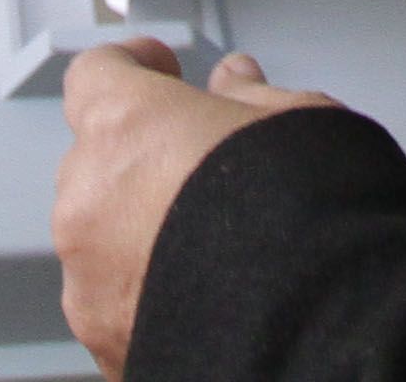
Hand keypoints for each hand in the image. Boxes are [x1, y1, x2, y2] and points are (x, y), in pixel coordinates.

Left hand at [56, 43, 338, 378]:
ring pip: (98, 234)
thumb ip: (251, 96)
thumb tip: (235, 84)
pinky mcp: (103, 338)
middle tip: (204, 170)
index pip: (96, 74)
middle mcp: (89, 198)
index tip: (159, 71)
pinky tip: (201, 294)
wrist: (317, 329)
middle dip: (143, 158)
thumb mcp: (298, 122)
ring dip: (136, 229)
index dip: (134, 68)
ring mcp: (88, 277)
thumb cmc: (312, 221)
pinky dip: (142, 292)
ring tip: (207, 245)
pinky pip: (111, 298)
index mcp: (125, 126)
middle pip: (98, 157)